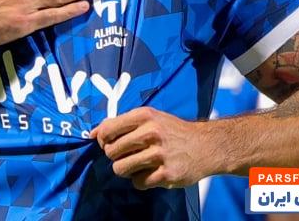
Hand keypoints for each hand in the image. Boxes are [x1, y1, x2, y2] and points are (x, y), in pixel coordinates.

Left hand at [91, 107, 218, 189]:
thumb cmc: (172, 130)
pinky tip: (150, 173)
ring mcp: (159, 155)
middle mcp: (151, 133)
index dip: (102, 140)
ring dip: (125, 169)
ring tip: (136, 165)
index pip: (107, 129)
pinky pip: (138, 182)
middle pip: (111, 152)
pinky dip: (140, 180)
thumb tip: (92, 134)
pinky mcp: (166, 174)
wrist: (206, 145)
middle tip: (126, 155)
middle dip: (115, 156)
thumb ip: (122, 123)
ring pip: (120, 169)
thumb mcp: (150, 117)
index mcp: (144, 116)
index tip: (108, 143)